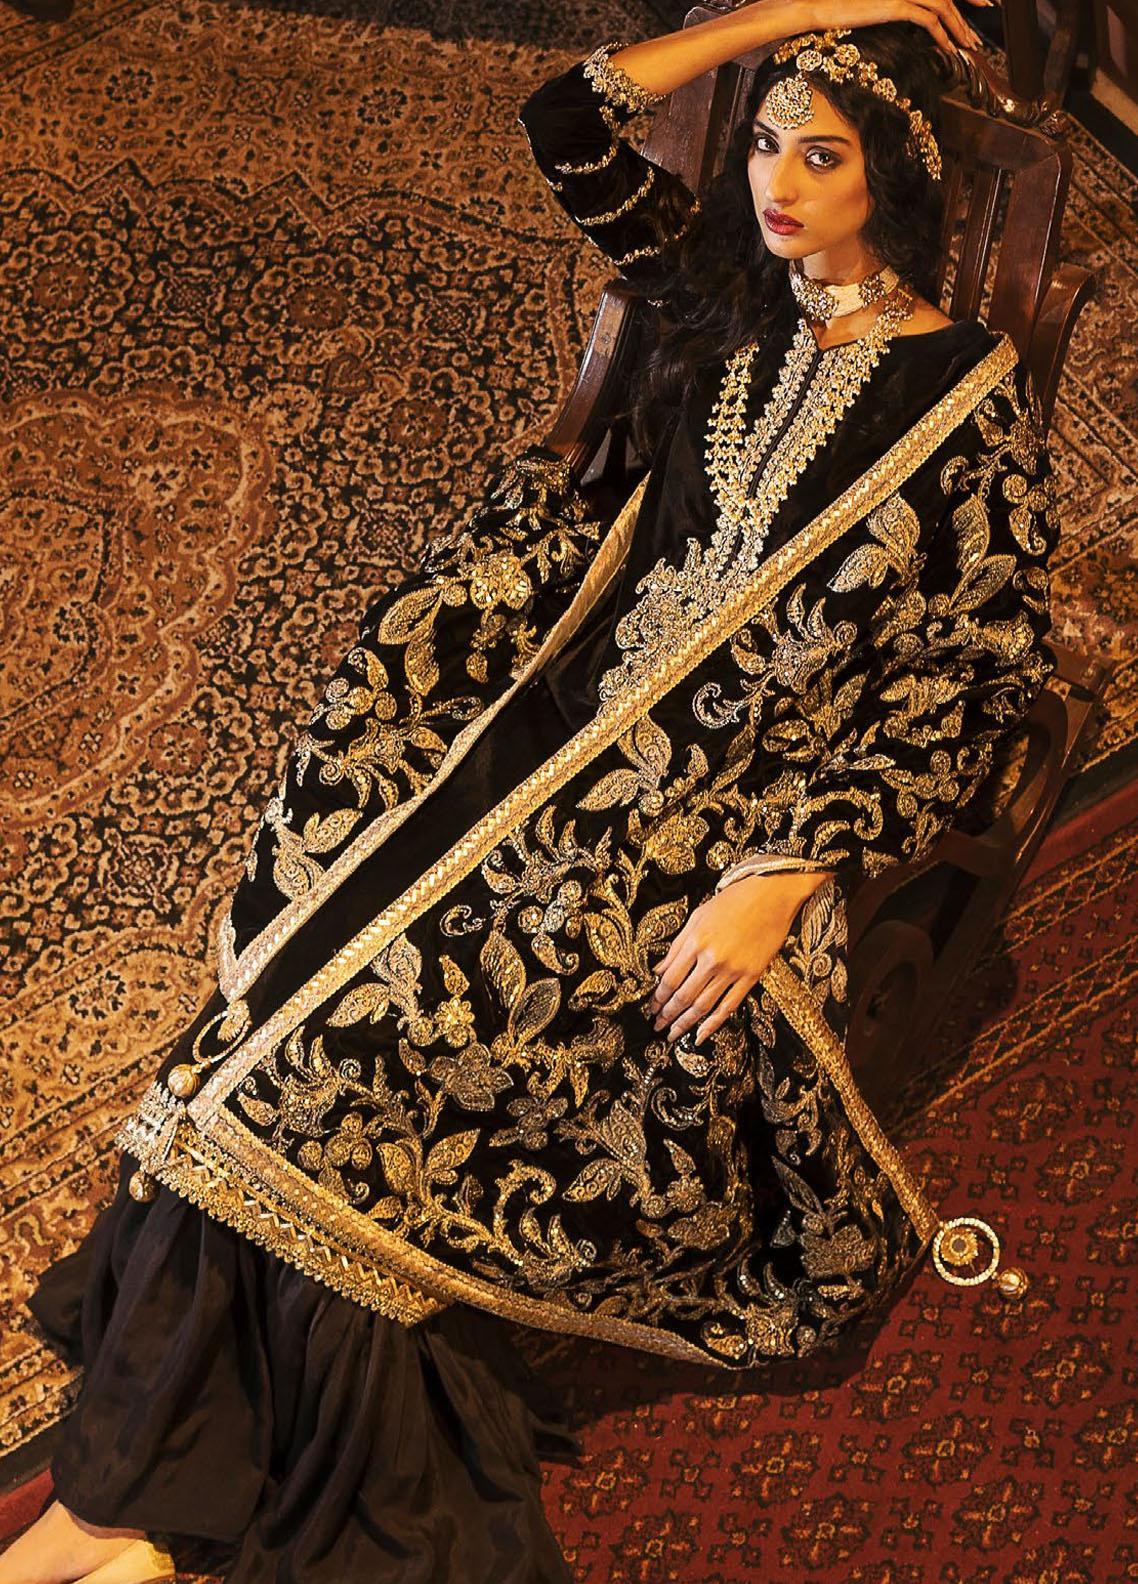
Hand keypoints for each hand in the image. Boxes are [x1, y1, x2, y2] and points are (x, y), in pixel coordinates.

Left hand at [647, 868, 831, 1046]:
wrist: (771, 895)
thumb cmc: (733, 901)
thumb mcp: (697, 917)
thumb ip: (676, 946)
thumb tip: (658, 971)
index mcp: (695, 942)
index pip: (669, 979)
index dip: (657, 997)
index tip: (651, 1007)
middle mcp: (712, 959)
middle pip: (683, 996)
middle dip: (667, 1014)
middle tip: (657, 1025)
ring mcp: (733, 970)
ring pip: (703, 1006)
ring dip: (684, 1023)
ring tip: (672, 1033)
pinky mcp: (751, 977)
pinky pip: (729, 1006)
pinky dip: (713, 1024)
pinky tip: (700, 1035)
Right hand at [754, 0, 987, 54]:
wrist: (818, 6)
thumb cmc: (837, 9)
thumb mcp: (871, 10)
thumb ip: (891, 10)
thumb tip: (905, 20)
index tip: (980, 3)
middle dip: (969, 8)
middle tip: (981, 26)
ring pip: (943, 7)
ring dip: (959, 27)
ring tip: (968, 46)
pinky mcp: (897, 3)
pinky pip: (929, 20)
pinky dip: (943, 35)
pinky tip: (949, 50)